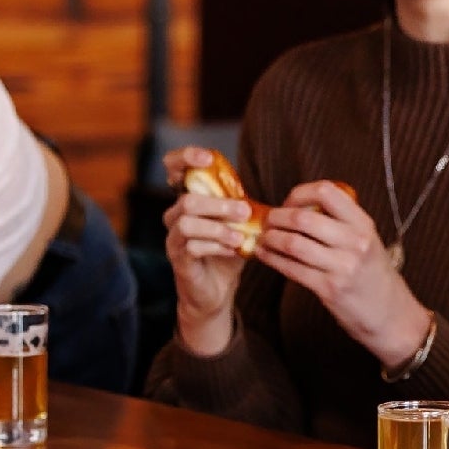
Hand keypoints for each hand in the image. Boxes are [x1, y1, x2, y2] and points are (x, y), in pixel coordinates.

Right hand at [162, 146, 249, 354]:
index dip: (186, 157)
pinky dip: (216, 246)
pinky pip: (191, 246)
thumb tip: (274, 197)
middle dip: (219, 204)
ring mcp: (174, 237)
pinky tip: (234, 250)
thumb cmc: (228, 251)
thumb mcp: (240, 225)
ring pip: (188, 222)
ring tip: (240, 237)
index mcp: (191, 199)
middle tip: (245, 213)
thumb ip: (245, 206)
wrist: (217, 290)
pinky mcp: (178, 259)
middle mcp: (176, 215)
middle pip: (188, 199)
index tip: (208, 158)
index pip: (174, 167)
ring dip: (218, 227)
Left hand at [254, 180, 429, 369]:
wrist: (392, 316)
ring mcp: (343, 266)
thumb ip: (342, 223)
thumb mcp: (368, 241)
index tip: (288, 202)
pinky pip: (292, 269)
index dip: (300, 194)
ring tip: (263, 237)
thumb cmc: (374, 276)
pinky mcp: (329, 289)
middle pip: (303, 218)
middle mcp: (355, 242)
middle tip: (267, 220)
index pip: (327, 192)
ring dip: (270, 238)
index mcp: (364, 224)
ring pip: (293, 243)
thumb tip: (299, 208)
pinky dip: (272, 259)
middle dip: (277, 217)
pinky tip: (264, 254)